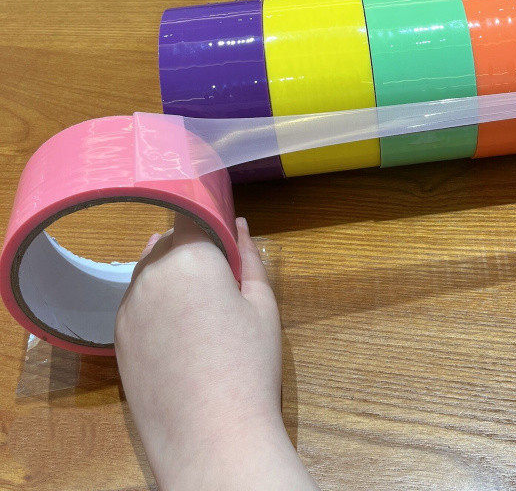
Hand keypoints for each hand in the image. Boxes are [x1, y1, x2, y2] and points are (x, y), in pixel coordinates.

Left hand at [115, 215, 317, 490]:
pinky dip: (155, 305)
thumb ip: (249, 256)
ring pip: (149, 272)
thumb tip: (239, 223)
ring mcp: (127, 306)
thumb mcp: (262, 304)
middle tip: (221, 281)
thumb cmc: (249, 364)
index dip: (210, 223)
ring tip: (201, 309)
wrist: (210, 436)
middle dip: (192, 250)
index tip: (226, 240)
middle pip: (168, 242)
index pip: (192, 216)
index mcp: (190, 256)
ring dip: (171, 275)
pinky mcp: (116, 338)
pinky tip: (180, 332)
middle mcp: (150, 273)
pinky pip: (137, 303)